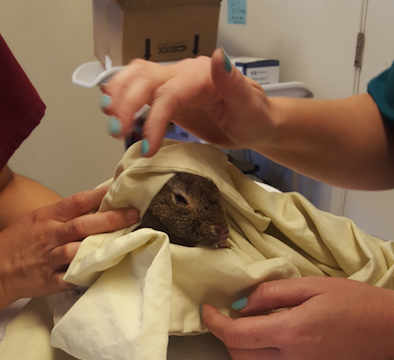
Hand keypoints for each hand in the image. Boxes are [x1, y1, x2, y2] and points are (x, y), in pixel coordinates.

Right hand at [0, 187, 138, 307]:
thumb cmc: (19, 241)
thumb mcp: (38, 218)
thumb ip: (65, 213)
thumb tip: (95, 205)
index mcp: (48, 217)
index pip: (77, 201)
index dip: (99, 195)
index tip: (119, 190)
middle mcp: (51, 236)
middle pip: (83, 225)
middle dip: (110, 219)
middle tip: (133, 215)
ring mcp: (50, 258)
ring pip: (78, 251)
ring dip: (101, 247)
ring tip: (126, 242)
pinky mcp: (50, 280)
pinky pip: (72, 277)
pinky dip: (87, 275)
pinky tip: (106, 270)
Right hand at [101, 48, 273, 156]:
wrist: (256, 125)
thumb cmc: (256, 118)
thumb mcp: (251, 105)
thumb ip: (233, 82)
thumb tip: (219, 57)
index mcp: (203, 75)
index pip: (169, 93)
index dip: (154, 119)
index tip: (148, 146)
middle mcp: (185, 75)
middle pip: (145, 79)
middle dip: (126, 104)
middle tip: (117, 132)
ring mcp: (176, 85)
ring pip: (138, 78)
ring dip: (120, 97)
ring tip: (111, 121)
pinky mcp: (171, 99)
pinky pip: (142, 92)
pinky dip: (125, 98)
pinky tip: (115, 110)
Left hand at [202, 277, 393, 359]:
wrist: (390, 331)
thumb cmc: (353, 301)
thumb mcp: (310, 285)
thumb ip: (270, 293)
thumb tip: (240, 304)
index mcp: (291, 332)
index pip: (236, 335)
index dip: (214, 323)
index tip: (207, 309)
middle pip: (239, 354)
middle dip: (225, 334)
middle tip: (227, 312)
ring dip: (242, 345)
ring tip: (249, 322)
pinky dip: (260, 354)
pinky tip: (268, 336)